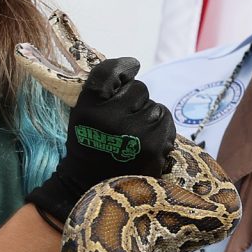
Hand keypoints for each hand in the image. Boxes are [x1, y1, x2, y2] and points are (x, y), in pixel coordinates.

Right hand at [26, 57, 177, 228]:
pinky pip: (167, 124)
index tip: (133, 66)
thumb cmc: (90, 146)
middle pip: (139, 88)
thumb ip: (103, 93)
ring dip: (150, 116)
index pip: (108, 72)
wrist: (91, 186)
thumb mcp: (84, 115)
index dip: (123, 66)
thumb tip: (133, 65)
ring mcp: (134, 134)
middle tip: (125, 118)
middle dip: (136, 100)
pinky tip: (147, 142)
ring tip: (134, 134)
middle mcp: (110, 118)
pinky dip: (162, 130)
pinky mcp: (155, 148)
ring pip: (156, 107)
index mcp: (88, 108)